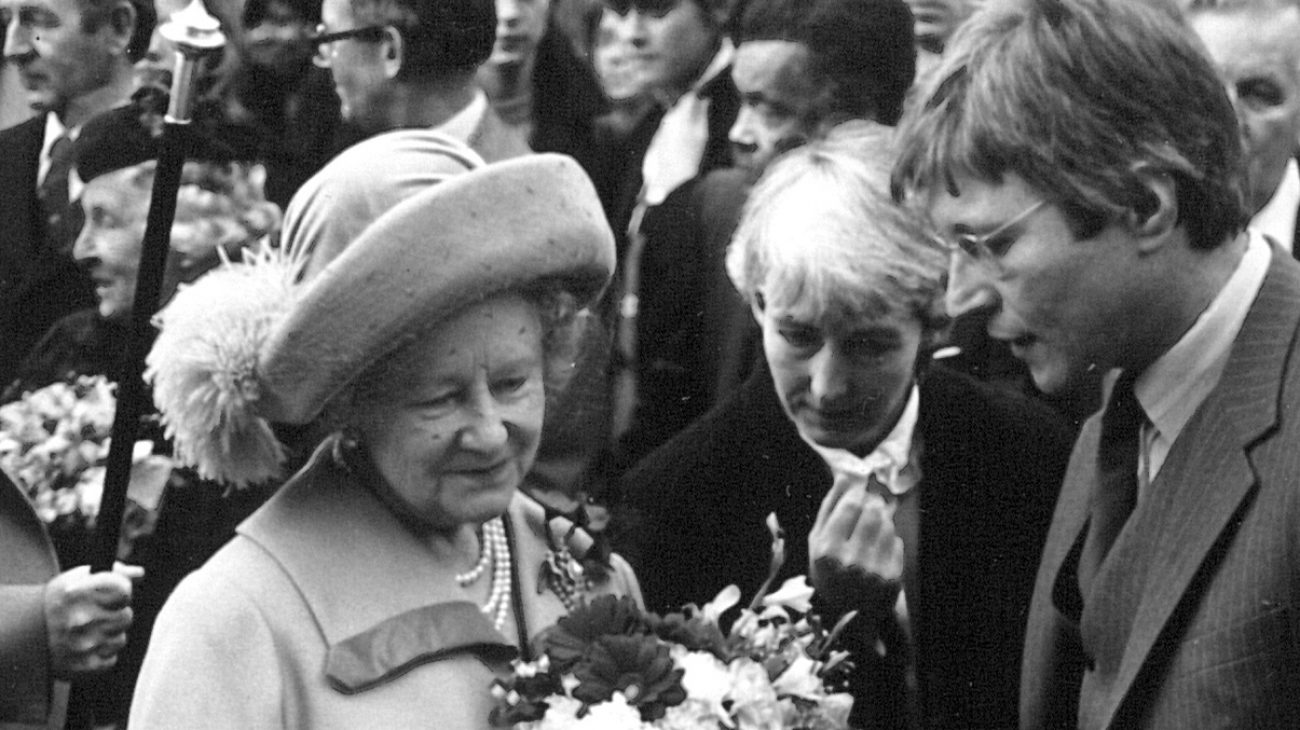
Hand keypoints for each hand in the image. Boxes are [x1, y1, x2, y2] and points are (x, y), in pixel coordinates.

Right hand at [44, 562, 143, 677]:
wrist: (25, 637)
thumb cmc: (58, 604)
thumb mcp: (76, 580)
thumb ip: (111, 573)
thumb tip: (139, 574)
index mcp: (80, 593)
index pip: (124, 590)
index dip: (123, 592)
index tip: (114, 596)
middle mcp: (83, 618)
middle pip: (126, 616)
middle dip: (114, 615)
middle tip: (94, 617)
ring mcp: (85, 644)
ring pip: (120, 639)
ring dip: (108, 636)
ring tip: (86, 633)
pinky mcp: (85, 666)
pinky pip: (111, 659)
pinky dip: (102, 655)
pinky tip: (84, 649)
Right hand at [808, 478, 903, 621]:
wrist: (849, 611)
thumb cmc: (829, 570)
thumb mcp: (816, 541)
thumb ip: (829, 507)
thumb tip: (845, 476)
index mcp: (827, 552)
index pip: (851, 506)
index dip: (857, 494)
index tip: (858, 491)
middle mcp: (851, 562)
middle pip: (872, 512)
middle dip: (871, 505)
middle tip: (866, 508)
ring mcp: (874, 571)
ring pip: (886, 524)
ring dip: (881, 520)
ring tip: (870, 531)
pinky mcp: (892, 578)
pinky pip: (896, 541)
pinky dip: (889, 539)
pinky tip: (877, 550)